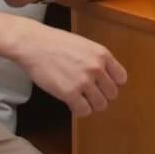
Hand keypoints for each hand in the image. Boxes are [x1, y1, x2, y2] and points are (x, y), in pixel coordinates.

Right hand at [12, 20, 127, 114]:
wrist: (33, 44)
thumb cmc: (55, 43)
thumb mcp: (84, 45)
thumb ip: (97, 60)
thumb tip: (105, 77)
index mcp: (102, 54)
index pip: (121, 78)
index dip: (111, 83)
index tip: (102, 85)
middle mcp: (97, 68)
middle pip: (112, 94)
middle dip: (101, 95)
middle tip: (89, 94)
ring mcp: (84, 81)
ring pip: (100, 105)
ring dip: (91, 104)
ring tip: (81, 99)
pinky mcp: (69, 93)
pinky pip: (84, 110)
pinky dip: (79, 110)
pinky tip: (72, 103)